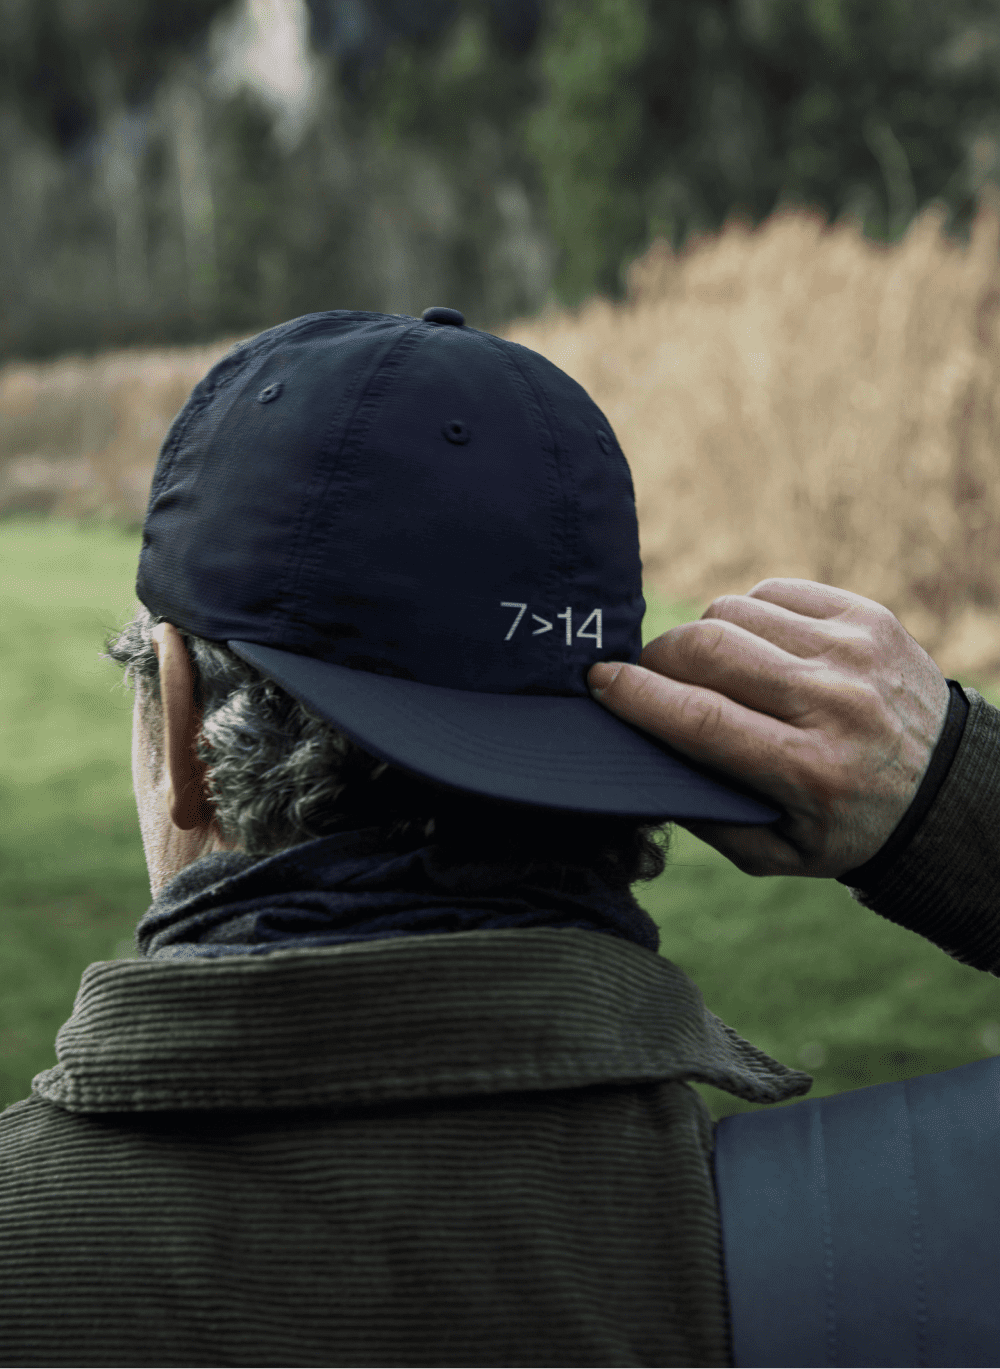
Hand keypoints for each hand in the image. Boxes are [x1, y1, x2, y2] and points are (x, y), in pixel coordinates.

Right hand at [587, 579, 950, 877]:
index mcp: (809, 771)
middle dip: (658, 657)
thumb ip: (706, 816)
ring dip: (703, 636)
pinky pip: (774, 591)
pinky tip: (755, 645)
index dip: (637, 695)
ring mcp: (854, 651)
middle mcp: (834, 704)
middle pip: (710, 649)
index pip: (700, 717)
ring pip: (734, 610)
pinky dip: (748, 614)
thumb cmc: (845, 826)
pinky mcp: (868, 616)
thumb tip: (642, 757)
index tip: (599, 681)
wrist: (947, 789)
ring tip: (709, 668)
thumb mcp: (776, 854)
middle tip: (646, 675)